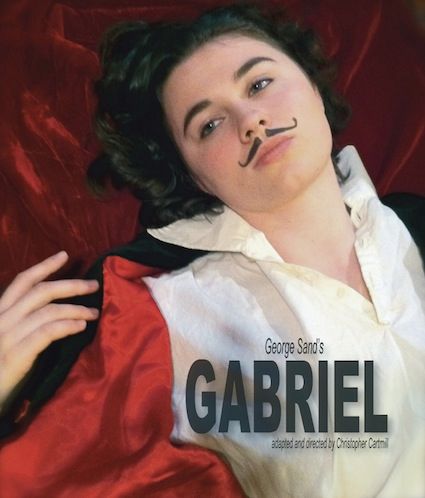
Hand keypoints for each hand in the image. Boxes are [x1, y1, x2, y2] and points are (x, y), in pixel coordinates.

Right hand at [0, 251, 99, 411]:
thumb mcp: (7, 339)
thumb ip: (23, 323)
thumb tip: (57, 310)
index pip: (22, 282)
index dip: (44, 266)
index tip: (64, 255)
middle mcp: (1, 320)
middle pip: (42, 292)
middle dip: (71, 285)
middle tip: (94, 286)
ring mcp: (7, 337)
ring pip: (49, 311)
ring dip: (76, 309)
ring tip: (94, 313)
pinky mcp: (15, 355)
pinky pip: (46, 333)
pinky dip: (67, 326)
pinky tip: (81, 327)